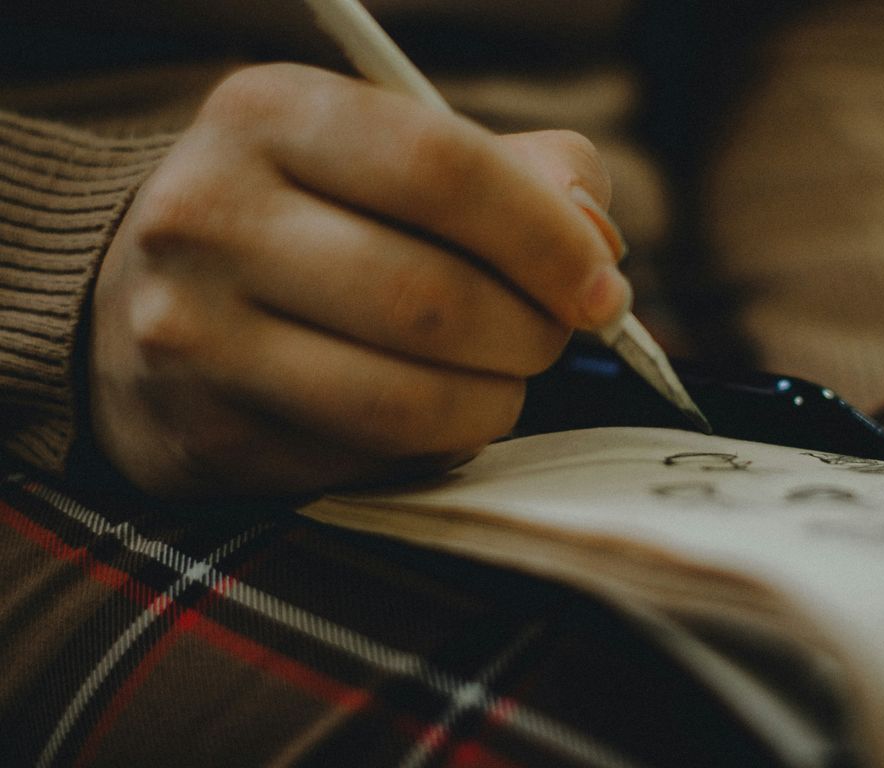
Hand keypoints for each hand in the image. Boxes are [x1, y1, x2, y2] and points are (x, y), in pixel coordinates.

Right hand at [89, 64, 625, 497]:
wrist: (140, 298)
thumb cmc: (314, 217)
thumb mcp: (397, 154)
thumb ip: (523, 174)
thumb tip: (598, 246)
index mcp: (268, 114)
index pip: (443, 169)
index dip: (548, 239)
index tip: (602, 287)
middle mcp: (210, 216)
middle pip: (433, 297)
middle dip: (533, 334)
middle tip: (553, 337)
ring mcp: (193, 334)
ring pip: (405, 400)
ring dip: (494, 402)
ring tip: (502, 380)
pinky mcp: (207, 434)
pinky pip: (371, 460)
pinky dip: (435, 446)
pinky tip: (429, 415)